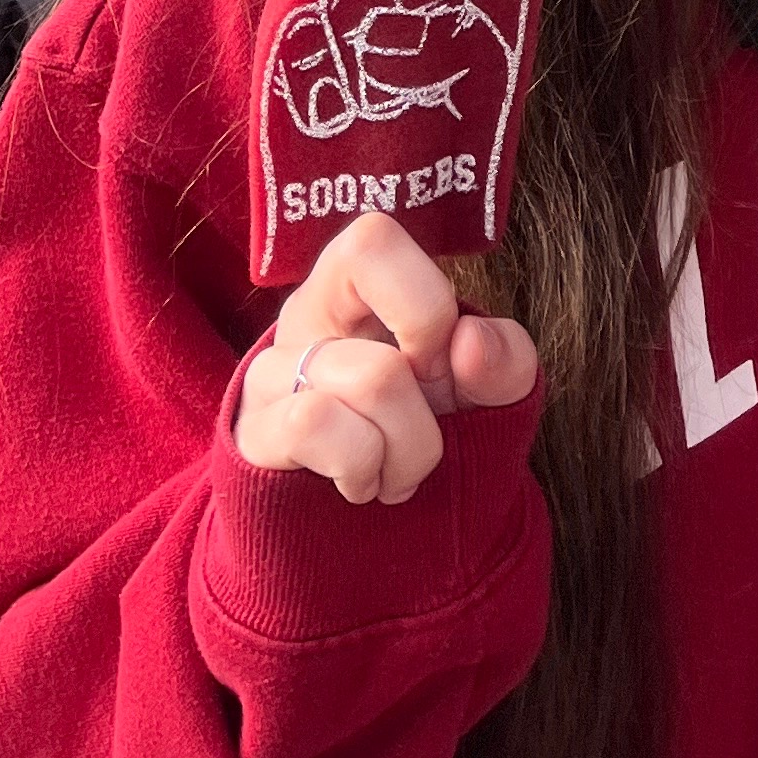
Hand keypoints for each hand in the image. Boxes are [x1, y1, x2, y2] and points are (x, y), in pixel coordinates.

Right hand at [234, 209, 539, 504]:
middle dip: (424, 422)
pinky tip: (359, 481)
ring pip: (353, 392)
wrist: (378, 515)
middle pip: (379, 359)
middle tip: (421, 437)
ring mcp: (270, 374)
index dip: (424, 308)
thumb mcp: (486, 391)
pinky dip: (358, 469)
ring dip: (401, 454)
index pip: (372, 243)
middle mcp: (305, 317)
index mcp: (358, 282)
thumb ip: (505, 359)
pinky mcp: (251, 434)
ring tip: (392, 471)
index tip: (438, 364)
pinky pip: (309, 426)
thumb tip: (469, 343)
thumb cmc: (429, 423)